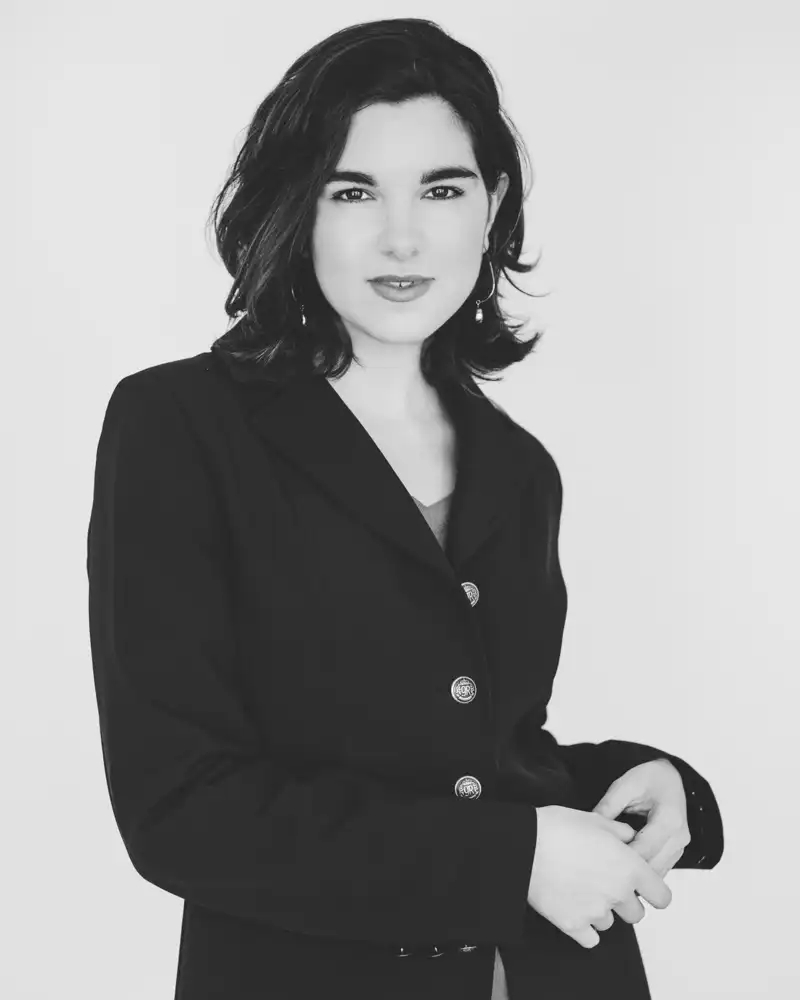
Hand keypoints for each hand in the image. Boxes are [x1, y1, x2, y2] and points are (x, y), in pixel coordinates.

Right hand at [528, 804, 671, 949]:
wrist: (523, 845)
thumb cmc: (556, 828)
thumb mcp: (594, 819)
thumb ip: (620, 831)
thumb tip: (629, 837)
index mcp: (629, 867)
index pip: (662, 896)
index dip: (654, 892)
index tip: (645, 889)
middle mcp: (618, 894)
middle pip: (636, 914)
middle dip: (624, 901)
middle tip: (604, 883)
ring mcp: (596, 913)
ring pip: (610, 923)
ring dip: (601, 911)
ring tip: (580, 890)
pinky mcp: (573, 926)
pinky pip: (590, 939)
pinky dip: (584, 928)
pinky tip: (573, 909)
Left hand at [591, 759, 691, 877]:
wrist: (670, 777)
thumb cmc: (650, 778)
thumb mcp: (625, 785)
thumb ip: (608, 806)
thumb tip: (591, 828)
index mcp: (669, 819)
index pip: (644, 850)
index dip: (622, 857)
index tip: (600, 858)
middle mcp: (679, 837)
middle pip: (651, 866)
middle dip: (627, 869)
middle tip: (600, 866)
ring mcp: (679, 847)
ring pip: (655, 872)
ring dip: (635, 872)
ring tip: (610, 865)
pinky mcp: (675, 852)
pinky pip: (658, 869)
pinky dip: (642, 869)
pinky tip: (623, 863)